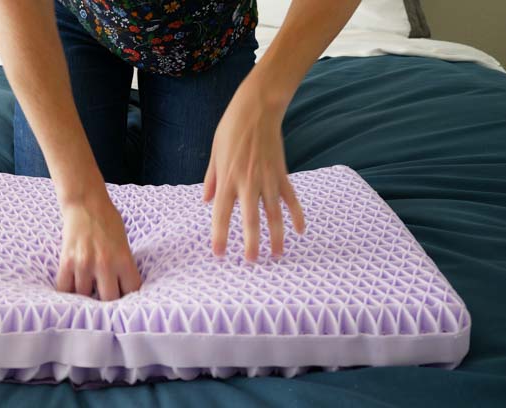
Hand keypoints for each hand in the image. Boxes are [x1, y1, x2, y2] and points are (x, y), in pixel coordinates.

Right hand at [56, 194, 140, 299]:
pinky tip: (72, 288)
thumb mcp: (124, 243)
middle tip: (105, 297)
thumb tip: (123, 289)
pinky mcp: (67, 262)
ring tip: (88, 290)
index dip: (129, 297)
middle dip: (107, 300)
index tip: (125, 298)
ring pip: (84, 296)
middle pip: (108, 300)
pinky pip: (65, 288)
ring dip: (86, 295)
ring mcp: (84, 264)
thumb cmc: (108, 221)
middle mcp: (105, 264)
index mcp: (124, 259)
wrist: (85, 203)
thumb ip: (123, 265)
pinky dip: (68, 292)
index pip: (132, 291)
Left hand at [203, 69, 305, 260]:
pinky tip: (300, 231)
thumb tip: (206, 201)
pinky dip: (297, 214)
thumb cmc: (231, 129)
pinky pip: (290, 198)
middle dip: (251, 243)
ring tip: (277, 255)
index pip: (221, 214)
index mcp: (227, 179)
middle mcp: (247, 183)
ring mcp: (267, 179)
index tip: (219, 254)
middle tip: (252, 262)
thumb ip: (212, 179)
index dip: (220, 236)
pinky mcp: (282, 173)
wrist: (257, 109)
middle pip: (250, 219)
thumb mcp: (214, 153)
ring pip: (273, 214)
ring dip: (276, 236)